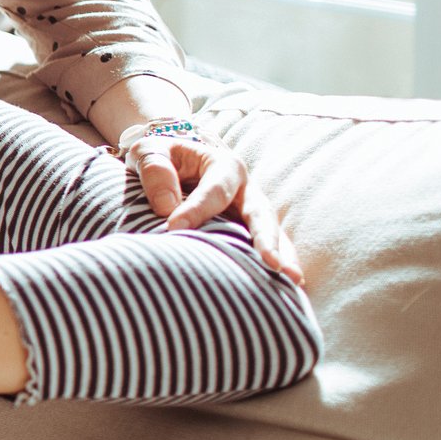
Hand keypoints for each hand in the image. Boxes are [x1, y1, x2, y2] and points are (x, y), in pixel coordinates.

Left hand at [120, 125, 303, 284]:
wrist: (165, 165)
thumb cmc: (158, 159)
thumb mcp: (147, 152)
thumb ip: (155, 170)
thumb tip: (167, 208)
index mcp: (223, 165)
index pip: (214, 191)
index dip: (196, 210)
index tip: (174, 229)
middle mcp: (244, 189)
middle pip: (260, 214)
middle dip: (266, 238)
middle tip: (272, 263)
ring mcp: (249, 212)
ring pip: (270, 234)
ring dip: (281, 256)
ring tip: (293, 281)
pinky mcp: (246, 231)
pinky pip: (262, 248)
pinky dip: (273, 264)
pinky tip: (286, 287)